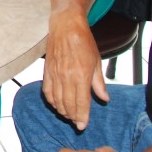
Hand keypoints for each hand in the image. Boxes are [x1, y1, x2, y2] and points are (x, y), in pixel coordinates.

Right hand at [42, 10, 109, 129]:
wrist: (66, 26)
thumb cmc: (84, 42)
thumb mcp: (97, 61)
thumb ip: (99, 83)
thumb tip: (105, 98)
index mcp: (81, 75)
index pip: (81, 102)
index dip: (82, 117)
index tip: (82, 126)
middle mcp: (67, 77)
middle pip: (68, 104)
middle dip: (73, 116)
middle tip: (77, 122)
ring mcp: (55, 74)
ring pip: (57, 100)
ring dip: (62, 110)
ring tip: (68, 115)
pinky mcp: (47, 71)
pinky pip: (47, 91)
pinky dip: (51, 101)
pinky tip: (56, 104)